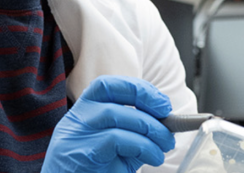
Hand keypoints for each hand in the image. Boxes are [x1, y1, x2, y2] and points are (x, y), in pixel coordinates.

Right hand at [41, 75, 174, 172]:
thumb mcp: (119, 148)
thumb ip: (136, 131)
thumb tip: (166, 122)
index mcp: (83, 113)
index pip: (106, 85)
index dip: (137, 88)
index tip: (162, 104)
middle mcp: (76, 120)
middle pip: (112, 97)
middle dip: (148, 108)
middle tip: (168, 129)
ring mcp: (75, 135)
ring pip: (114, 114)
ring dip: (149, 129)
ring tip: (163, 146)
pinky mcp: (81, 154)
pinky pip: (115, 139)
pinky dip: (143, 146)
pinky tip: (153, 157)